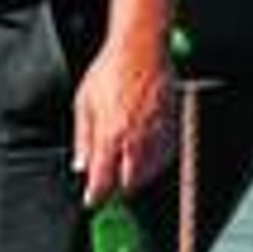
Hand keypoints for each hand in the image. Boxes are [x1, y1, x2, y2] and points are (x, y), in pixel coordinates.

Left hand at [72, 36, 178, 207]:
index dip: (96, 196)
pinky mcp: (172, 126)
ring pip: (150, 173)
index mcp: (109, 136)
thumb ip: (82, 139)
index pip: (102, 180)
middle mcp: (135, 140)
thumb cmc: (110, 71)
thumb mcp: (83, 103)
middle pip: (129, 183)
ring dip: (137, 179)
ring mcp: (156, 134)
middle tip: (109, 190)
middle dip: (117, 191)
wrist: (141, 49)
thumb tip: (80, 165)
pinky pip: (166, 157)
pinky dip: (155, 164)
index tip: (92, 201)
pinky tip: (145, 160)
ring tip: (125, 175)